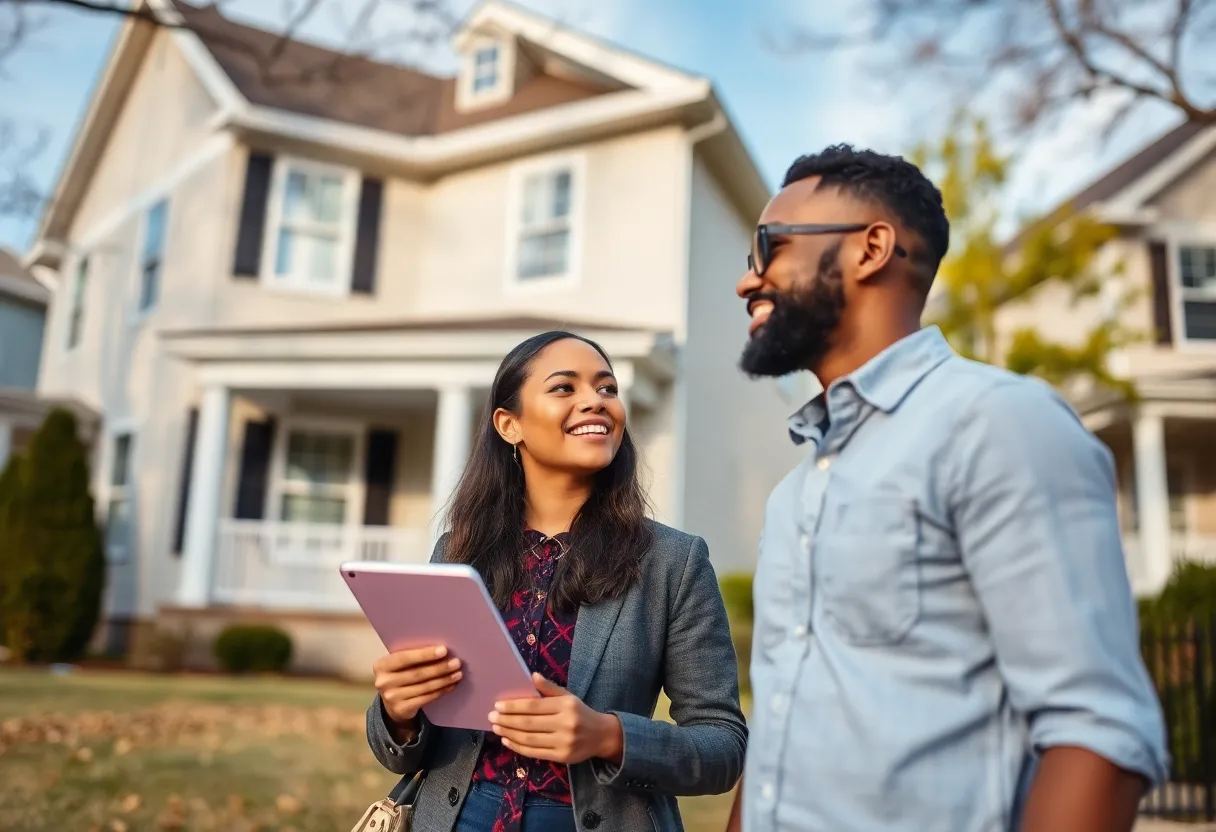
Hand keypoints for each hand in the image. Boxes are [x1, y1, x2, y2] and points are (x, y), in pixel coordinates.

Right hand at [373, 645, 462, 729]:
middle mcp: (383, 682)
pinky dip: (440, 691)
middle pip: (417, 673)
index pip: (404, 658)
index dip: (425, 654)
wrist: (392, 703)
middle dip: (440, 667)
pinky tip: (450, 685)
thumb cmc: (400, 675)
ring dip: (444, 680)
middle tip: (456, 663)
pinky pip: (426, 698)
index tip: (444, 650)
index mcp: (382, 665)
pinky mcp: (401, 709)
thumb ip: (412, 657)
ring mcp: (391, 698)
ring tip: (457, 674)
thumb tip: (442, 650)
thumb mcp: (399, 665)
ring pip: (424, 687)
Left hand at [489, 673, 622, 764]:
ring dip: (509, 734)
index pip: (534, 706)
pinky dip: (518, 747)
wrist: (601, 735)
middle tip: (491, 717)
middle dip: (507, 720)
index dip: (514, 707)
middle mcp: (565, 724)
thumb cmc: (581, 713)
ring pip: (529, 739)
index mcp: (566, 706)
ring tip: (497, 728)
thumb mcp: (568, 696)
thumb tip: (532, 676)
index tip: (497, 706)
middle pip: (529, 723)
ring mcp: (563, 742)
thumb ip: (550, 688)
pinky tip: (508, 741)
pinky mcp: (562, 757)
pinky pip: (535, 753)